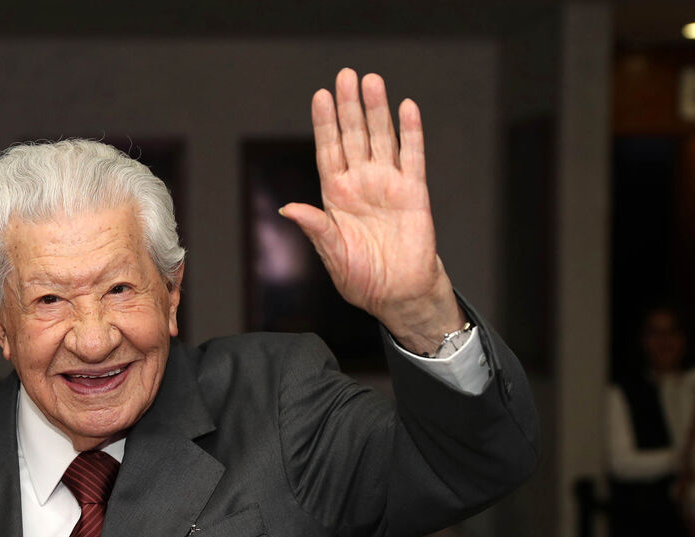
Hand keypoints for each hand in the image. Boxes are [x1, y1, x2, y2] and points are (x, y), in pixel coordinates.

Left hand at [279, 69, 464, 354]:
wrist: (398, 294)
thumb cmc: (361, 279)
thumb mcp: (332, 255)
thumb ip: (315, 228)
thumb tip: (288, 208)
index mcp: (335, 197)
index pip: (328, 151)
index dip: (324, 124)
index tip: (320, 96)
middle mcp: (360, 184)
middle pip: (353, 137)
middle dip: (349, 107)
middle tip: (346, 75)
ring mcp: (387, 185)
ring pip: (381, 139)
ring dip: (377, 110)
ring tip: (372, 81)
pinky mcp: (414, 192)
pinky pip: (413, 156)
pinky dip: (411, 132)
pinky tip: (407, 108)